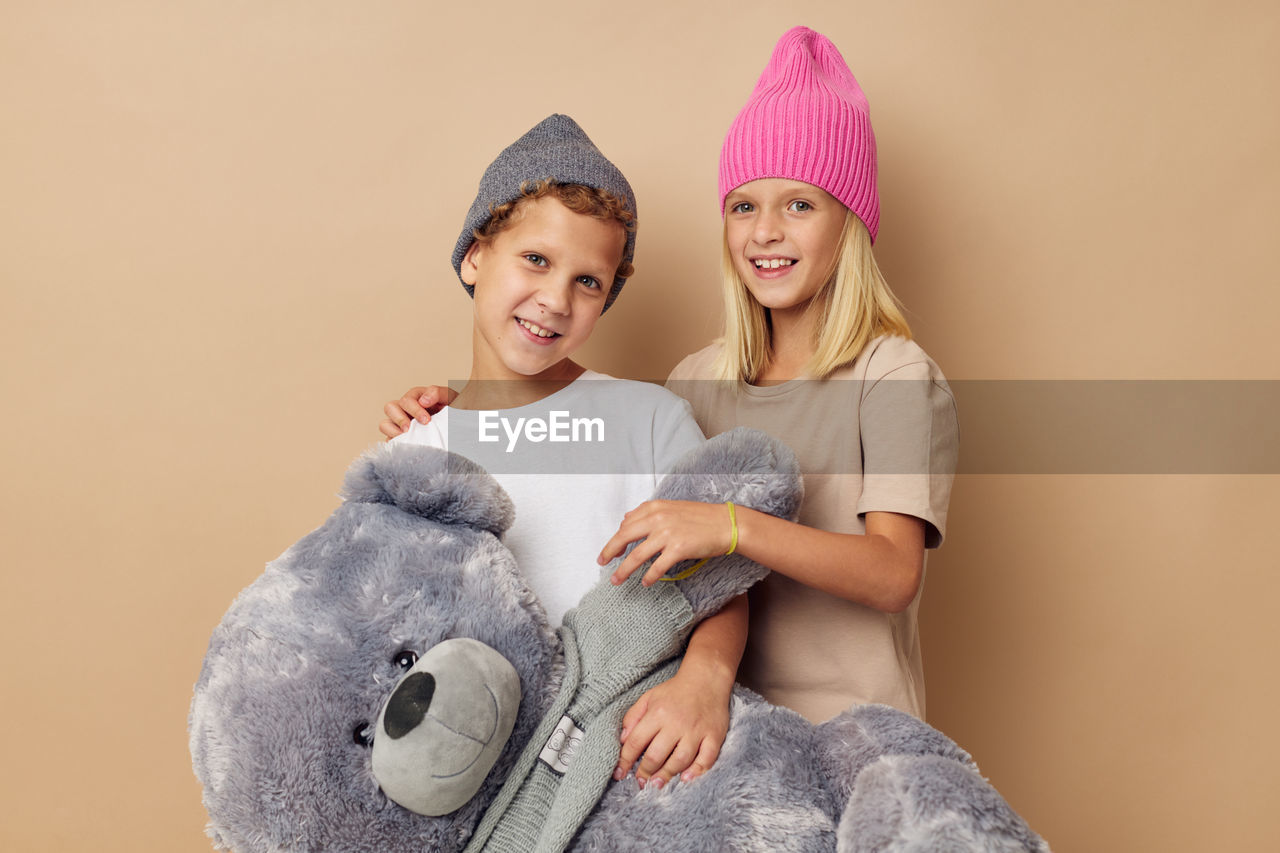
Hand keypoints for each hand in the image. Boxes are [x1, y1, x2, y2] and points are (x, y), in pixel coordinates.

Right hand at [379, 385, 455, 439]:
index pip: (407, 400)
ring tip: (406, 438)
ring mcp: (400, 424)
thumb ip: (438, 393)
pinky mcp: (399, 438)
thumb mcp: (450, 398)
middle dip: (400, 419)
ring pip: (384, 424)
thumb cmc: (453, 411)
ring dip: (392, 431)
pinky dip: (394, 443)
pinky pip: (388, 440)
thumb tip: (423, 400)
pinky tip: (407, 446)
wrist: (458, 429)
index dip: (414, 410)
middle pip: (390, 408)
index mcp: (416, 397)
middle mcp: (405, 409)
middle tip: (411, 428)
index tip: (426, 420)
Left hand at [599, 500, 734, 586]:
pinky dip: (649, 577)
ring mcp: (668, 533)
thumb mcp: (672, 508)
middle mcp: (658, 518)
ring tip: (616, 581)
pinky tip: (645, 583)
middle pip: (624, 537)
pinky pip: (657, 567)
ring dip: (624, 570)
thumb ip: (649, 513)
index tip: (611, 550)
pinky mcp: (679, 548)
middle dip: (610, 552)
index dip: (616, 538)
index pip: (626, 524)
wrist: (727, 523)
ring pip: (636, 555)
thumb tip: (626, 519)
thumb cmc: (702, 517)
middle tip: (601, 563)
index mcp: (655, 507)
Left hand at [612, 667, 729, 788]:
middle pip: (656, 754)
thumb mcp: (648, 697)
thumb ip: (633, 717)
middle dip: (645, 772)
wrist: (706, 679)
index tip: (619, 773)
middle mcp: (676, 723)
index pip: (636, 741)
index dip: (625, 760)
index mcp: (657, 713)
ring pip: (680, 760)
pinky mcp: (714, 735)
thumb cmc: (675, 691)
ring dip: (667, 775)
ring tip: (657, 784)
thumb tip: (623, 741)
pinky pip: (707, 758)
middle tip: (641, 782)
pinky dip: (697, 770)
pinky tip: (687, 778)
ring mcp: (696, 731)